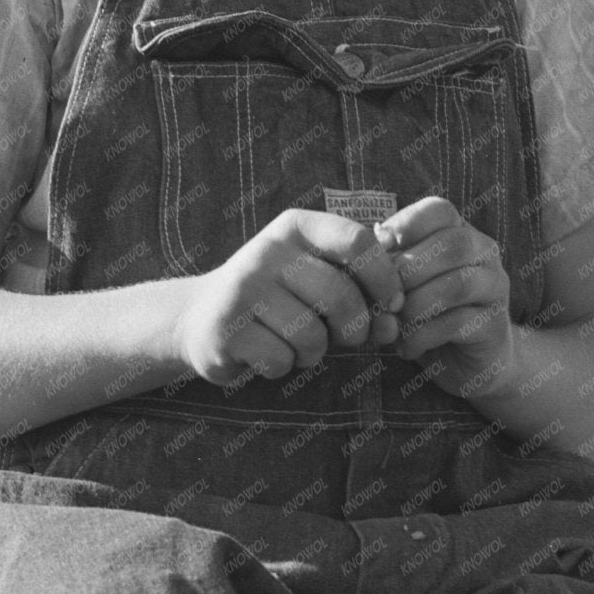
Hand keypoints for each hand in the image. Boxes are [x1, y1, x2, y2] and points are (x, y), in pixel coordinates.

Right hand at [175, 210, 404, 386]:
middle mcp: (267, 250)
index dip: (385, 277)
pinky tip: (267, 352)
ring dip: (315, 352)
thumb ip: (358, 291)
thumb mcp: (313, 276)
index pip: (357, 241)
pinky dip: (284, 366)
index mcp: (296, 227)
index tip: (393, 304)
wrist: (200, 316)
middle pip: (340, 295)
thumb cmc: (277, 297)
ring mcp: (243, 288)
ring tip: (298, 343)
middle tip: (348, 337)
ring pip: (311, 334)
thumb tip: (392, 325)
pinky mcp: (226, 327)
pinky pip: (281, 359)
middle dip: (354, 328)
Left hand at [376, 196, 514, 397]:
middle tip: (381, 297)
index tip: (380, 247)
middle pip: (451, 245)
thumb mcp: (405, 282)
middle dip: (408, 270)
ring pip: (457, 285)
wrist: (466, 359)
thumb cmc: (427, 312)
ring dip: (415, 306)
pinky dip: (423, 335)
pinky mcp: (494, 325)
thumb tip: (366, 250)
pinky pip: (458, 323)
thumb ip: (390, 263)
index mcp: (460, 231)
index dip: (407, 224)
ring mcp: (495, 288)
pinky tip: (406, 347)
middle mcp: (485, 253)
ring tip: (392, 326)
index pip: (440, 210)